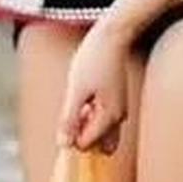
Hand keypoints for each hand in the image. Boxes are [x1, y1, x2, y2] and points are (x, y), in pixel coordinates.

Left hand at [56, 21, 131, 152]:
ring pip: (101, 132)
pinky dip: (91, 113)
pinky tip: (86, 92)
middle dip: (82, 133)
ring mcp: (119, 109)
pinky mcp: (116, 100)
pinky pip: (103, 118)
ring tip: (81, 97)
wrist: (111, 36)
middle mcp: (119, 118)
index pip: (86, 145)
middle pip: (98, 145)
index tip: (69, 112)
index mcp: (110, 118)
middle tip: (75, 108)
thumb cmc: (92, 60)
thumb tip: (63, 145)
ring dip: (86, 123)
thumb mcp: (75, 90)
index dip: (71, 134)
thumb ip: (69, 119)